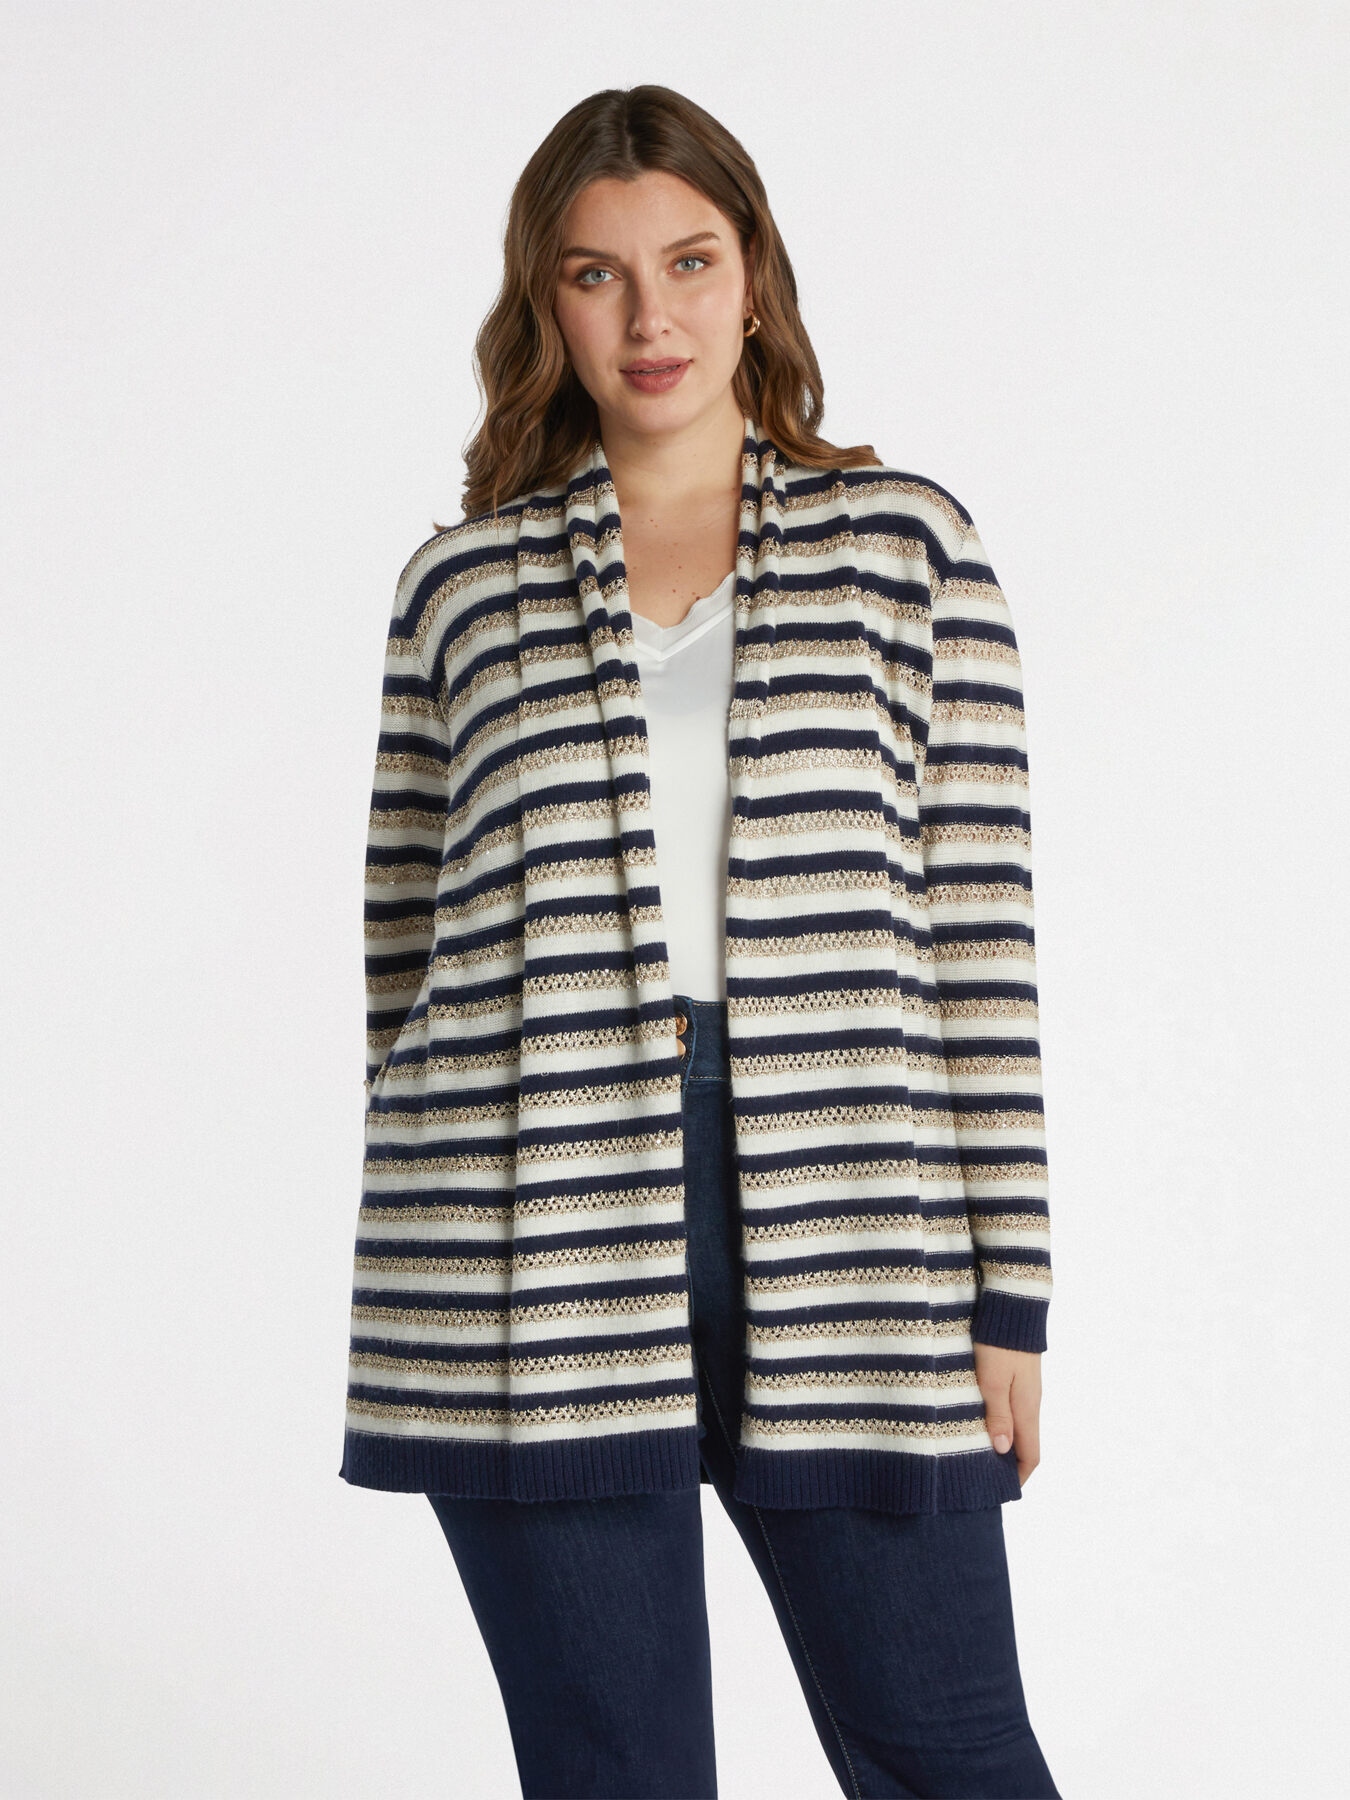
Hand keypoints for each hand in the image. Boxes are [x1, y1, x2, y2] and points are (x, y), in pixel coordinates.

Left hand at [973, 1342, 1041, 1486]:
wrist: (1012, 1307)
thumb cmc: (998, 1344)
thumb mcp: (992, 1380)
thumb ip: (998, 1415)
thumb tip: (1002, 1450)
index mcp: (1027, 1409)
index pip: (1031, 1456)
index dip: (1019, 1477)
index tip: (1001, 1490)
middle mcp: (1030, 1402)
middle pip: (1025, 1444)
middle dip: (1008, 1464)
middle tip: (984, 1474)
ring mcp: (1025, 1389)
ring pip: (1018, 1426)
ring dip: (1003, 1442)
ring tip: (977, 1450)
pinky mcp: (1017, 1376)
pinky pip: (1012, 1409)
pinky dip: (1000, 1422)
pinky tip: (980, 1420)